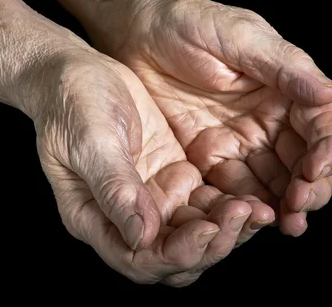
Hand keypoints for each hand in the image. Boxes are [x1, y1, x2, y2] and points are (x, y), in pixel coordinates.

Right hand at [18, 40, 272, 285]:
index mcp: (95, 218)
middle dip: (213, 245)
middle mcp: (126, 217)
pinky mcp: (171, 177)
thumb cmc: (71, 103)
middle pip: (174, 256)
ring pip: (195, 233)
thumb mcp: (90, 141)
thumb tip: (142, 237)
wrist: (76, 72)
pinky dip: (229, 206)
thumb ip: (115, 188)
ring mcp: (151, 198)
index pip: (141, 259)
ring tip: (259, 210)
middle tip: (245, 216)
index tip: (210, 227)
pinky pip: (205, 204)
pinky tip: (253, 196)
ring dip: (228, 228)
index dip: (179, 253)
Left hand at [97, 0, 331, 235]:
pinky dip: (245, 205)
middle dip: (308, 188)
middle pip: (302, 161)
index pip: (320, 125)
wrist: (136, 30)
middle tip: (300, 209)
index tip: (317, 170)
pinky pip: (233, 187)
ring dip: (282, 205)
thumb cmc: (188, 20)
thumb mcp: (237, 36)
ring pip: (273, 181)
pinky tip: (247, 219)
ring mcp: (239, 140)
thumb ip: (283, 66)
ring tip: (284, 225)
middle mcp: (268, 118)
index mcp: (284, 87)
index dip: (326, 151)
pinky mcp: (209, 155)